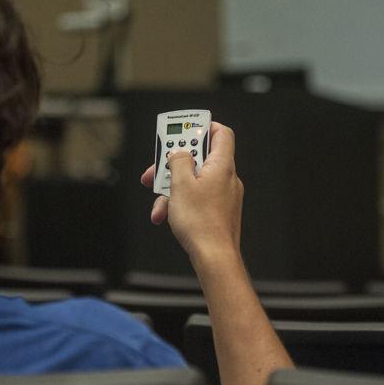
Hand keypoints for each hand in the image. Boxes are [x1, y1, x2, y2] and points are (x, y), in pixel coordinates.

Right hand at [140, 122, 243, 261]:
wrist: (214, 257)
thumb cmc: (201, 223)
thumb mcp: (181, 184)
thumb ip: (178, 161)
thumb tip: (178, 153)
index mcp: (222, 166)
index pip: (221, 133)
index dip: (203, 127)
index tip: (183, 129)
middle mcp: (226, 178)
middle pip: (200, 159)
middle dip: (174, 165)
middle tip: (157, 169)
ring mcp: (223, 195)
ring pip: (194, 182)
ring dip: (172, 189)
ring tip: (159, 203)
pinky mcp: (218, 211)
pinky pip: (197, 199)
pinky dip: (180, 204)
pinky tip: (165, 216)